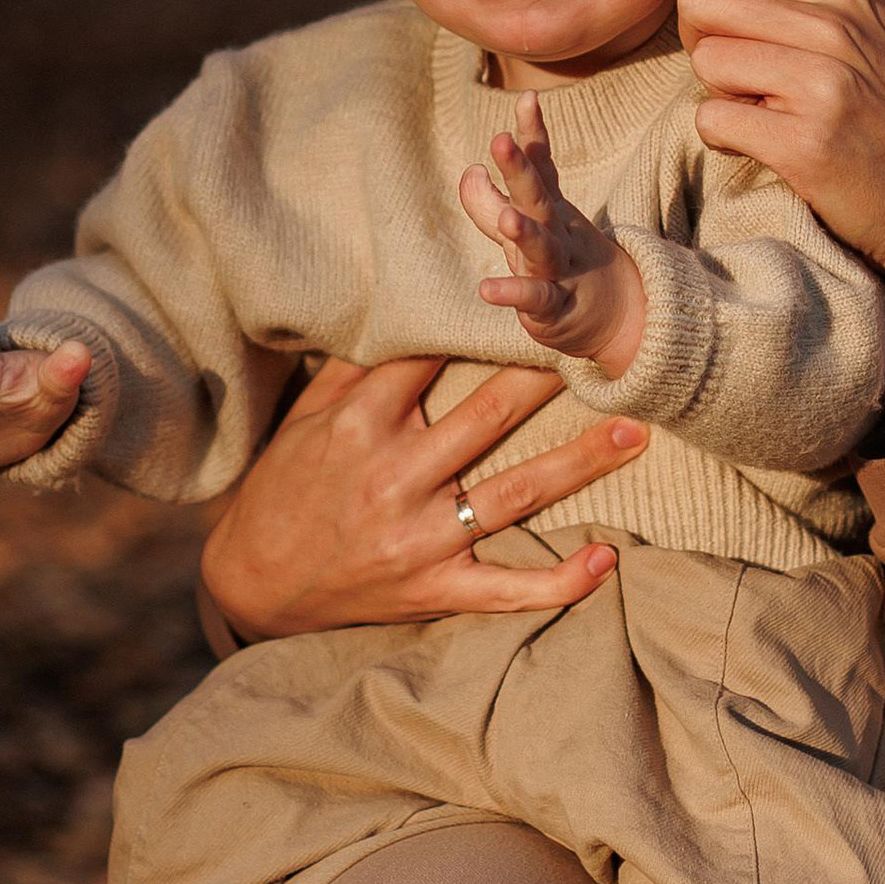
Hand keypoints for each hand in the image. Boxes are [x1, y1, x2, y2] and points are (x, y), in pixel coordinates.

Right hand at [196, 351, 645, 640]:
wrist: (250, 585)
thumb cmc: (283, 491)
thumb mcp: (305, 421)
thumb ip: (354, 370)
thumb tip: (400, 310)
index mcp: (361, 426)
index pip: (431, 359)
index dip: (483, 325)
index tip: (533, 294)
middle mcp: (395, 477)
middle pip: (489, 414)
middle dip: (550, 377)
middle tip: (606, 345)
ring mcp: (420, 538)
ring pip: (515, 494)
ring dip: (581, 462)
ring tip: (634, 432)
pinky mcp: (434, 589)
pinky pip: (507, 588)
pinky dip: (560, 580)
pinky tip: (608, 558)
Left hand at [457, 95, 644, 375]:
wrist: (617, 317)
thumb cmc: (562, 266)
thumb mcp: (528, 231)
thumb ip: (490, 203)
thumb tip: (470, 171)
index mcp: (550, 211)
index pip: (541, 168)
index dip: (533, 135)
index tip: (528, 99)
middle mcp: (557, 234)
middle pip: (538, 199)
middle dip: (520, 170)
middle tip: (501, 140)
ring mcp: (560, 271)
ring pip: (542, 249)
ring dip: (524, 232)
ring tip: (508, 219)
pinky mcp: (556, 310)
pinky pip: (536, 300)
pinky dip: (514, 294)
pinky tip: (487, 290)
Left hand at [634, 0, 884, 447]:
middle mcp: (836, 23)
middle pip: (703, 0)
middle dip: (708, 41)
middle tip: (752, 80)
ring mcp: (822, 77)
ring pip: (706, 61)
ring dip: (723, 97)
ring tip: (775, 117)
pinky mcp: (805, 136)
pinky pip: (713, 120)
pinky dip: (729, 141)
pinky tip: (773, 150)